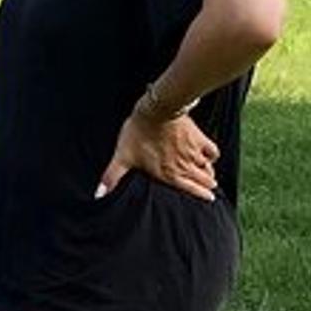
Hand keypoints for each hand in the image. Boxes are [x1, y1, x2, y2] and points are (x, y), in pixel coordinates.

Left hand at [98, 110, 219, 200]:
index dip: (200, 195)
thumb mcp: (122, 156)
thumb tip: (98, 194)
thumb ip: (112, 177)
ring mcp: (193, 152)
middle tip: (211, 188)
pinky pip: (212, 151)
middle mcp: (184, 165)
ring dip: (210, 173)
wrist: (157, 110)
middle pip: (203, 179)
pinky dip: (213, 155)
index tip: (209, 199)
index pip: (190, 189)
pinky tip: (211, 156)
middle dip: (207, 185)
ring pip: (208, 167)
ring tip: (211, 177)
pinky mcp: (199, 138)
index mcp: (168, 174)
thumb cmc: (138, 133)